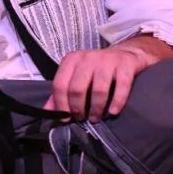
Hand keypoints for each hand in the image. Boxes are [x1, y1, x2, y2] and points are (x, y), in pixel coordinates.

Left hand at [42, 37, 172, 122]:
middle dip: (78, 109)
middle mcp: (88, 57)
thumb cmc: (96, 70)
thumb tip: (47, 112)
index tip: (66, 119)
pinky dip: (117, 103)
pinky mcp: (125, 65)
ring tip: (95, 117)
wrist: (125, 54)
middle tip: (82, 118)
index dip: (61, 105)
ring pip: (98, 90)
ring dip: (96, 109)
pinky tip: (113, 112)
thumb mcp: (75, 77)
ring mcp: (107, 60)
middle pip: (77, 89)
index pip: (60, 84)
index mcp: (72, 59)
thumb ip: (60, 93)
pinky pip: (121, 87)